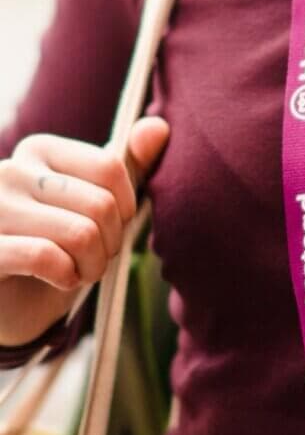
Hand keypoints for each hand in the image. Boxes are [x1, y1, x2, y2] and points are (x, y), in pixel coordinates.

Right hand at [0, 118, 169, 290]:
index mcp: (39, 151)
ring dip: (92, 265)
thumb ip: (126, 167)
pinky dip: (66, 275)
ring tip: (78, 271)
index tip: (111, 229)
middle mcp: (10, 172)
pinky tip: (58, 279)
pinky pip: (46, 257)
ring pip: (80, 233)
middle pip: (100, 204)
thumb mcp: (94, 206)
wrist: (10, 307)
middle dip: (110, 244)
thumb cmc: (55, 250)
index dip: (125, 209)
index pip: (110, 167)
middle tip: (94, 259)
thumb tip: (159, 127)